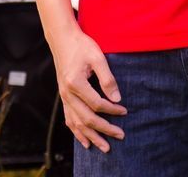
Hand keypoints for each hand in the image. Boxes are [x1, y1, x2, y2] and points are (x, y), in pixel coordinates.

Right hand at [48, 25, 126, 151]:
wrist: (62, 39)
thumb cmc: (81, 45)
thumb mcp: (98, 57)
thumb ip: (107, 79)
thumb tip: (117, 98)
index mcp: (75, 83)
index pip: (97, 104)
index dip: (112, 110)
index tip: (125, 111)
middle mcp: (67, 93)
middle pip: (87, 118)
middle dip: (105, 129)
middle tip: (120, 135)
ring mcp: (63, 96)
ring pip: (77, 123)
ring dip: (91, 136)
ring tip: (104, 147)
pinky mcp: (63, 96)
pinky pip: (69, 119)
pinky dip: (77, 132)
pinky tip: (85, 141)